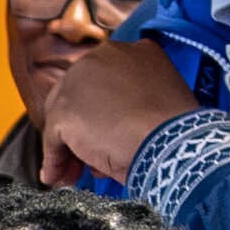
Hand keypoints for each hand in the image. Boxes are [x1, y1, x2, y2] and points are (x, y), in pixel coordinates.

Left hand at [33, 32, 198, 185]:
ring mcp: (79, 81)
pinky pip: (54, 138)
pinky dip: (55, 159)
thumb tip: (109, 130)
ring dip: (68, 147)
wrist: (170, 142)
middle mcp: (102, 57)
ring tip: (74, 174)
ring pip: (64, 116)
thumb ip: (133, 104)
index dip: (102, 110)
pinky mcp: (65, 110)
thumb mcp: (159, 104)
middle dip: (81, 129)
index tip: (106, 133)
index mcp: (133, 52)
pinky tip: (59, 177)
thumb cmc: (174, 132)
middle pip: (78, 96)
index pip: (103, 80)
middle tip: (85, 158)